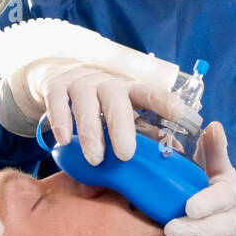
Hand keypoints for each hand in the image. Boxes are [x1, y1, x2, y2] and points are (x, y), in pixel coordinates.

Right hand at [8, 57, 188, 164]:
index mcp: (129, 90)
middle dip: (122, 127)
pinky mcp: (55, 87)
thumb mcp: (124, 111)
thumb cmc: (101, 101)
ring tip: (95, 159)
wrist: (59, 75)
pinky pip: (58, 103)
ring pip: (86, 104)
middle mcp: (106, 83)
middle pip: (116, 100)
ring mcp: (80, 83)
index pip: (150, 93)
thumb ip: (145, 130)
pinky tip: (65, 141)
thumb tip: (177, 151)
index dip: (165, 102)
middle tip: (126, 154)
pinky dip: (61, 122)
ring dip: (91, 133)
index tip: (180, 115)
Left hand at [163, 121, 235, 235]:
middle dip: (195, 229)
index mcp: (229, 192)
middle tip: (170, 228)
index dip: (206, 203)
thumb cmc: (220, 192)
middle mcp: (233, 218)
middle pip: (218, 227)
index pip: (221, 198)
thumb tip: (213, 125)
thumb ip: (214, 150)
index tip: (189, 207)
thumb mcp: (219, 169)